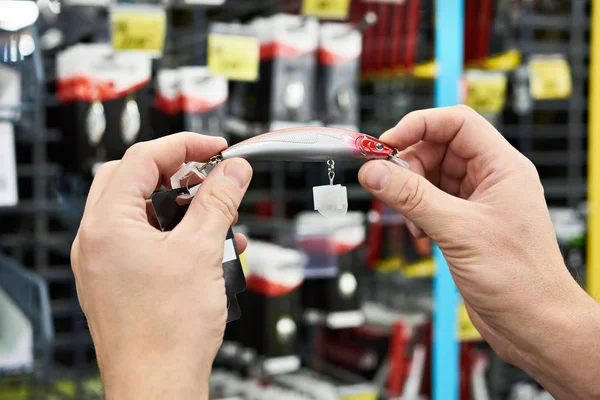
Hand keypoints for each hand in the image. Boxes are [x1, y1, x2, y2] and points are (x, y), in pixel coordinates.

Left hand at [70, 133, 252, 399]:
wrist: (157, 385)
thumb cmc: (167, 332)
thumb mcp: (201, 251)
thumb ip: (218, 201)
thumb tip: (233, 170)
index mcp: (107, 224)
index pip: (142, 159)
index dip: (184, 146)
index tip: (216, 148)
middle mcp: (96, 240)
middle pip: (133, 179)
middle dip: (176, 172)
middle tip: (210, 175)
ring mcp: (104, 261)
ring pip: (140, 211)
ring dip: (179, 205)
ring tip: (216, 215)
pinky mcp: (117, 280)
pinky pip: (143, 240)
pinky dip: (174, 234)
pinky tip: (207, 246)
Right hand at [359, 106, 599, 398]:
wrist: (533, 323)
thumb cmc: (519, 279)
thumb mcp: (458, 230)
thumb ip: (412, 197)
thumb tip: (375, 172)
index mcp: (501, 167)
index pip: (456, 123)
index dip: (418, 126)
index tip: (386, 144)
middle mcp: (489, 179)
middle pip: (437, 149)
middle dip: (409, 167)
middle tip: (389, 187)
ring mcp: (476, 202)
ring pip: (430, 178)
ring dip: (411, 195)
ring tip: (411, 221)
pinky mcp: (464, 224)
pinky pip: (430, 204)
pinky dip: (416, 215)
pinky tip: (420, 236)